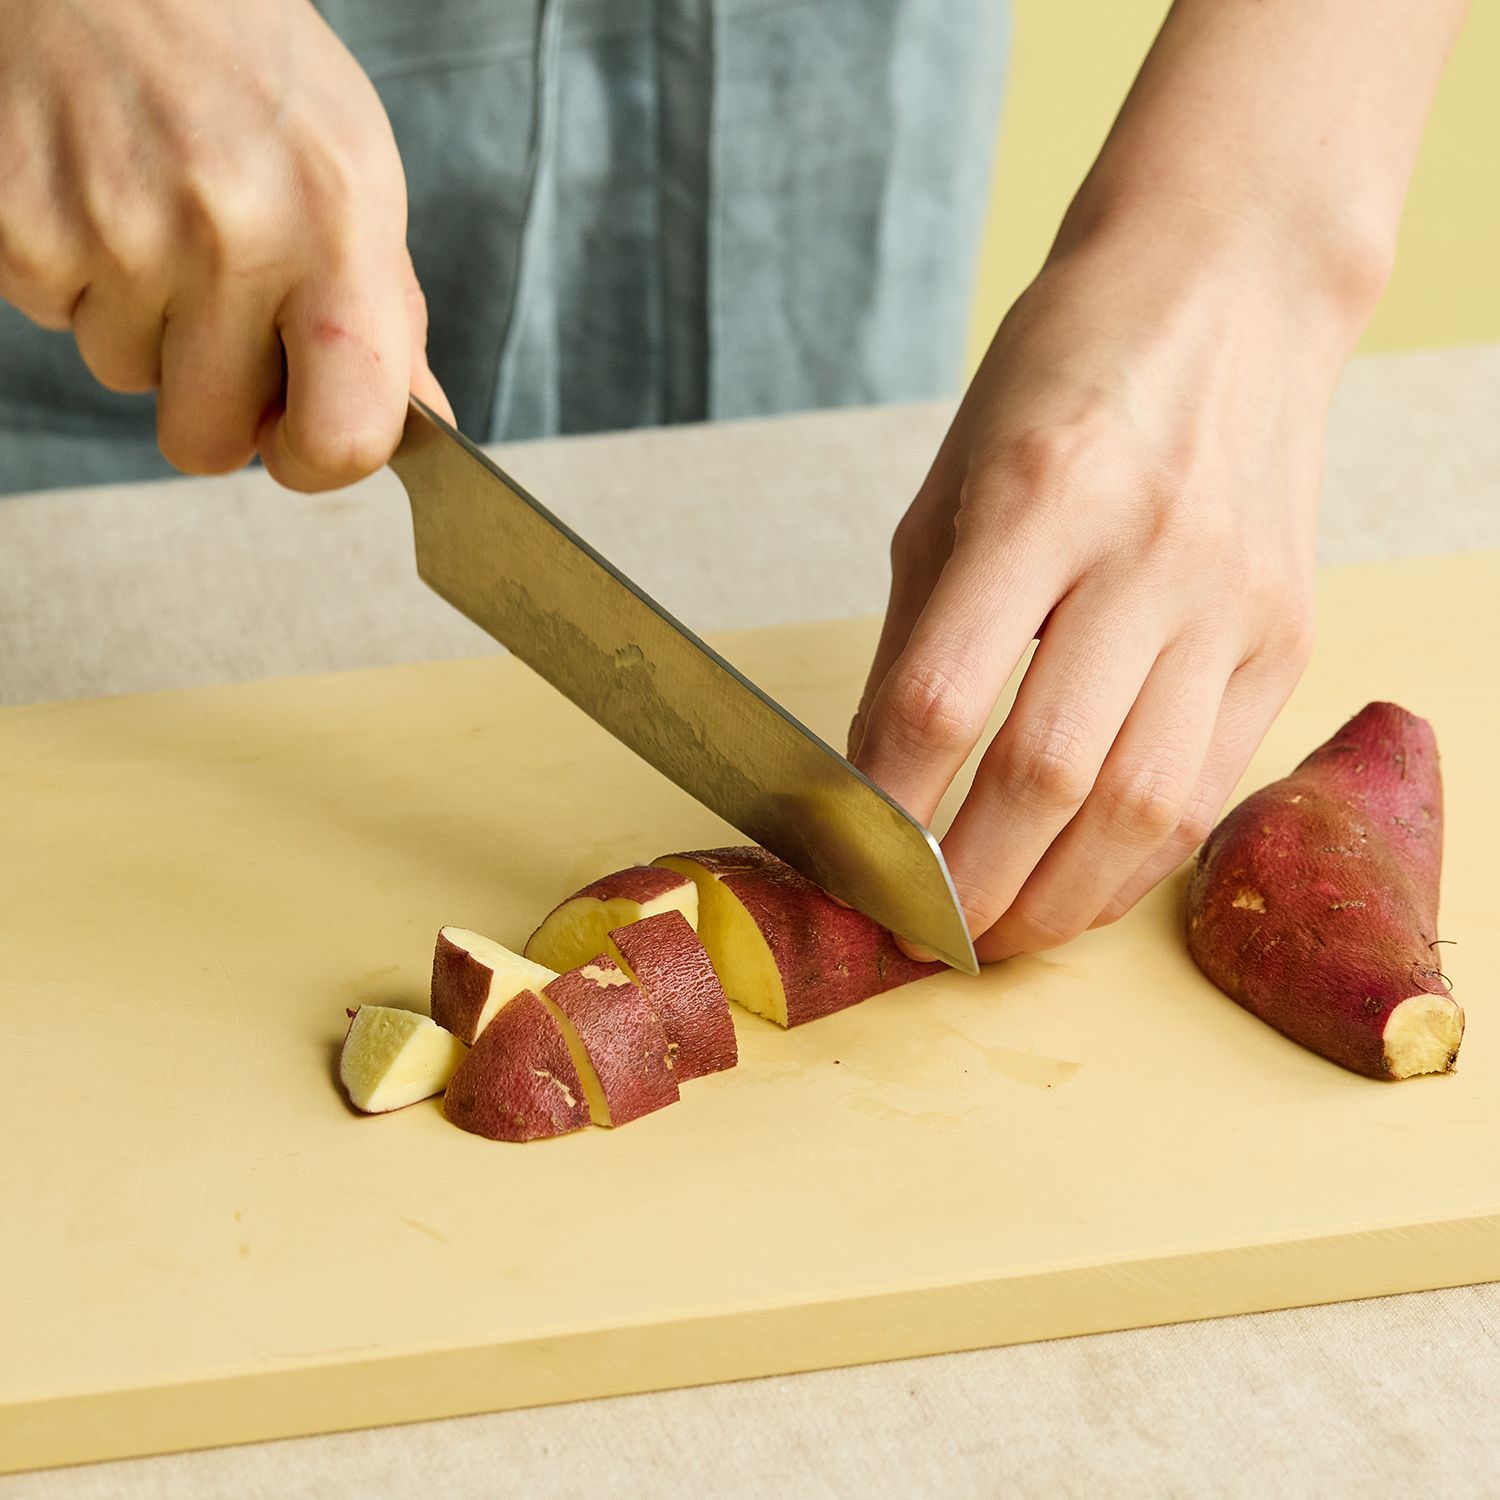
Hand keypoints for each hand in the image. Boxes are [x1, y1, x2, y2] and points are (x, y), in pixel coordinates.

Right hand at [0, 0, 449, 488]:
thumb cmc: (255, 80)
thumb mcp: (357, 179)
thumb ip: (390, 316)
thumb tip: (427, 429)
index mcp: (339, 230)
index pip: (342, 438)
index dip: (315, 464)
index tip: (300, 442)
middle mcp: (231, 234)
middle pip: (206, 444)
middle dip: (215, 406)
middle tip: (222, 319)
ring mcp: (115, 231)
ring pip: (125, 378)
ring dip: (146, 326)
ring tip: (161, 221)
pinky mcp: (21, 224)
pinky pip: (55, 320)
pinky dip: (77, 277)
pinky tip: (102, 197)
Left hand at [849, 200, 1363, 960]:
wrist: (1229, 292)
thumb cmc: (1064, 379)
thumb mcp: (952, 485)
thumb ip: (916, 637)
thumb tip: (876, 778)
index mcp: (1037, 495)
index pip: (940, 697)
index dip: (884, 807)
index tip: (848, 864)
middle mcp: (1146, 552)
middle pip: (1047, 772)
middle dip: (970, 884)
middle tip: (921, 934)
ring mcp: (1230, 600)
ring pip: (1142, 803)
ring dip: (1059, 901)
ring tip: (999, 938)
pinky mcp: (1286, 637)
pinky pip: (1211, 786)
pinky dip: (1138, 863)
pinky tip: (1083, 887)